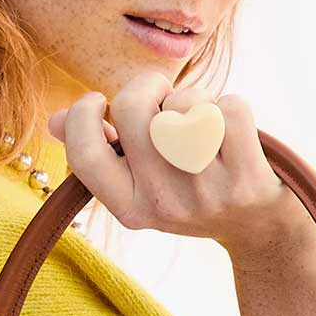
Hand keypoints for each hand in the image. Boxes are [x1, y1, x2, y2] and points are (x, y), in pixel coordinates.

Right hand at [46, 72, 312, 265]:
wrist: (261, 230)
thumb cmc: (193, 189)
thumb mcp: (142, 183)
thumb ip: (100, 151)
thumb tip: (54, 122)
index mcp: (129, 209)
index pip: (85, 150)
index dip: (86, 113)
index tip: (100, 103)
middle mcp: (163, 206)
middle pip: (132, 107)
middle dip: (148, 85)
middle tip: (164, 98)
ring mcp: (206, 194)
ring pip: (184, 103)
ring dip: (194, 98)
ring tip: (203, 121)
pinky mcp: (248, 178)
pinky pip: (230, 107)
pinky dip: (231, 106)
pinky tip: (234, 131)